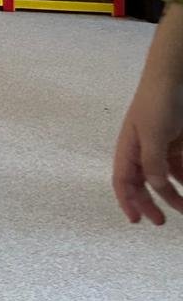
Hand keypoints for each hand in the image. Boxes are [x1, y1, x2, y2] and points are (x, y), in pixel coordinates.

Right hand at [113, 74, 182, 223]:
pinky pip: (179, 167)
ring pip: (164, 178)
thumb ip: (152, 163)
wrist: (173, 78)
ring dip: (174, 194)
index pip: (123, 180)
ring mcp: (160, 146)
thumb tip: (154, 186)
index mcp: (129, 148)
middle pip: (142, 183)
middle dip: (150, 203)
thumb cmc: (158, 105)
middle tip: (162, 222)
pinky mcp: (175, 142)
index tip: (136, 221)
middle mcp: (141, 150)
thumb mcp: (154, 135)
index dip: (127, 201)